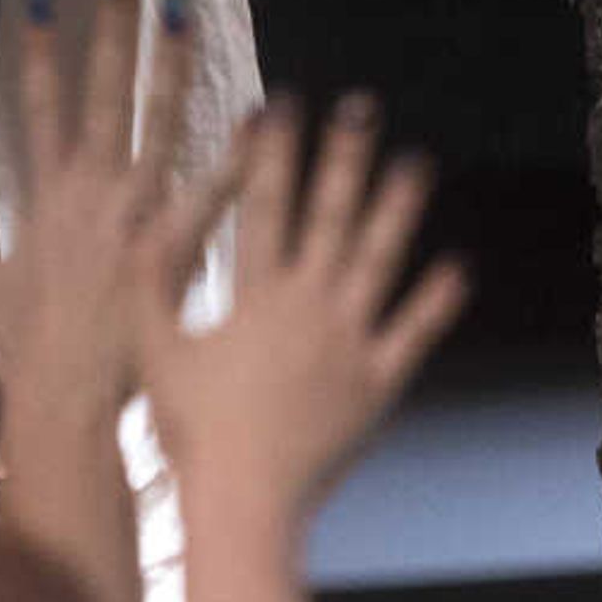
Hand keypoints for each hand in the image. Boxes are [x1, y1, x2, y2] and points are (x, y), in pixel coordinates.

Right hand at [0, 0, 197, 432]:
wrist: (61, 396)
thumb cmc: (21, 350)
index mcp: (44, 196)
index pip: (36, 105)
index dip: (39, 51)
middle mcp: (88, 191)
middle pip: (100, 92)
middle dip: (113, 28)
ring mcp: (132, 213)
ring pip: (155, 123)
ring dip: (171, 64)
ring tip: (186, 10)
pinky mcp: (170, 245)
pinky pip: (210, 191)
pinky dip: (236, 155)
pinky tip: (261, 115)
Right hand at [137, 94, 467, 527]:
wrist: (245, 497)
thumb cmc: (192, 429)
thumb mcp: (155, 352)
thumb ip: (152, 287)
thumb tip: (144, 227)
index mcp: (252, 295)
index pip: (264, 205)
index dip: (273, 151)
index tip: (284, 103)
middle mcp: (306, 306)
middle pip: (330, 215)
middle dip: (344, 155)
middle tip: (361, 106)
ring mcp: (349, 341)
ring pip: (379, 259)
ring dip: (399, 207)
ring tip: (416, 161)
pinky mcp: (378, 382)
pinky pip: (413, 332)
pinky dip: (435, 299)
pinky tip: (456, 266)